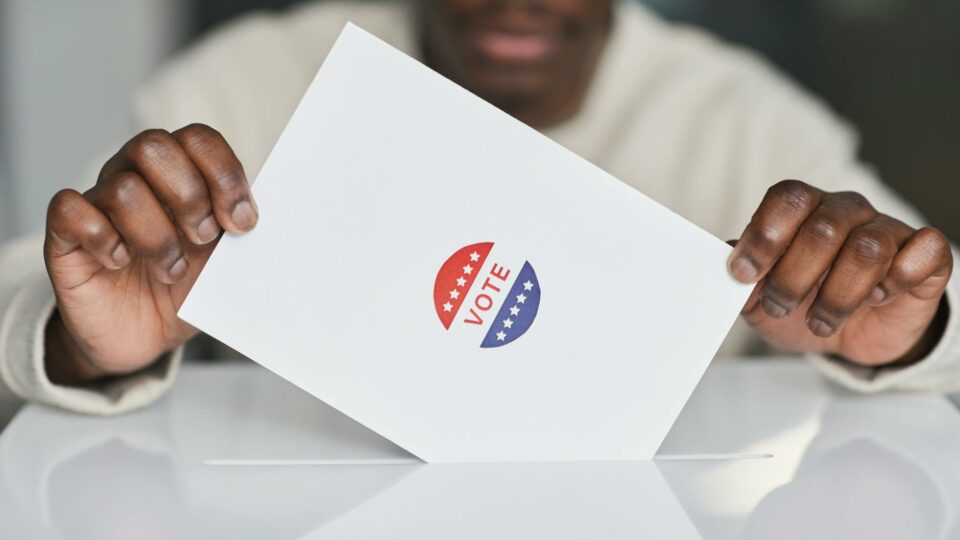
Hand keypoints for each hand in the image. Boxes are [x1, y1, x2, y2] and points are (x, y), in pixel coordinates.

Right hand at [44, 124, 257, 383]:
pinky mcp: (65, 234)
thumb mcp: (224, 262)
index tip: (241, 223)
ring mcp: (98, 202)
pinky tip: (121, 262)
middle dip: (188, 196)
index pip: (198, 139)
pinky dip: (104, 239)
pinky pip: (70, 209)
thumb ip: (240, 234)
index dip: (224, 174)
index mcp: (180, 173)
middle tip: (202, 238)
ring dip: (157, 236)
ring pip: (122, 187)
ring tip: (172, 269)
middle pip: (153, 145)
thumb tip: (271, 220)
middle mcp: (136, 176)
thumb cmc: (186, 289)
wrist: (144, 336)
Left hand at [729, 180, 952, 365]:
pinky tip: (879, 298)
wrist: (853, 338)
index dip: (763, 236)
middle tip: (781, 307)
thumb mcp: (761, 302)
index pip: (787, 198)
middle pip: (822, 228)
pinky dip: (896, 282)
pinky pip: (922, 252)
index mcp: (804, 210)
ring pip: (867, 250)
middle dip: (794, 278)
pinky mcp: (927, 255)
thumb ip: (741, 282)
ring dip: (837, 296)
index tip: (743, 274)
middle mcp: (847, 211)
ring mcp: (888, 230)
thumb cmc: (805, 307)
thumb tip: (722, 261)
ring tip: (821, 321)